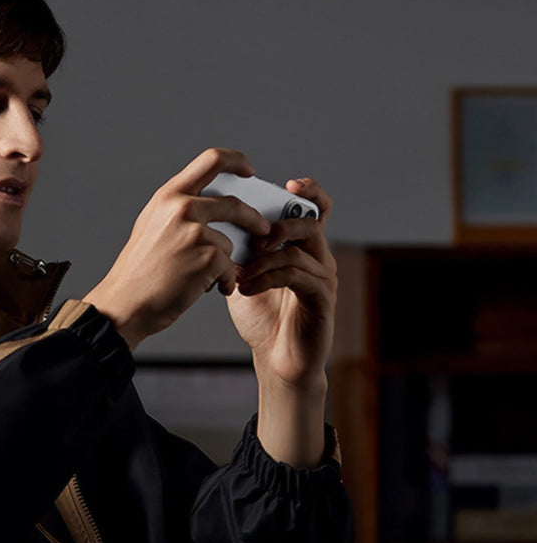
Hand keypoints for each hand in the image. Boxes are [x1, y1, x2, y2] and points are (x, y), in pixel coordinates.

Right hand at [83, 148, 271, 350]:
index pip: (211, 160)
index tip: (249, 170)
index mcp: (168, 195)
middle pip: (235, 204)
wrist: (126, 303)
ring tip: (210, 277)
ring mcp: (195, 233)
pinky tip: (211, 288)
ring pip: (230, 242)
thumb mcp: (153, 225)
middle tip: (263, 230)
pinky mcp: (207, 258)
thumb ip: (179, 209)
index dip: (236, 161)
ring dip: (226, 263)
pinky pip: (230, 266)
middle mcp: (182, 208)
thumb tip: (217, 205)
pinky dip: (226, 281)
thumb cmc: (140, 270)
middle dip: (254, 219)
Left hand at [226, 178, 336, 465]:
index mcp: (302, 246)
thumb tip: (218, 220)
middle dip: (277, 224)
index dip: (308, 191)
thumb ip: (239, 248)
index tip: (288, 184)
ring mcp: (324, 277)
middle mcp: (319, 257)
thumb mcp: (244, 273)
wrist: (275, 359)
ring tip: (238, 272)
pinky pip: (296, 275)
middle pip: (310, 222)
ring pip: (300, 248)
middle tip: (252, 238)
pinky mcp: (322, 298)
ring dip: (263, 257)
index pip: (315, 208)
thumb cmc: (261, 315)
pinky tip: (245, 288)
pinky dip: (266, 277)